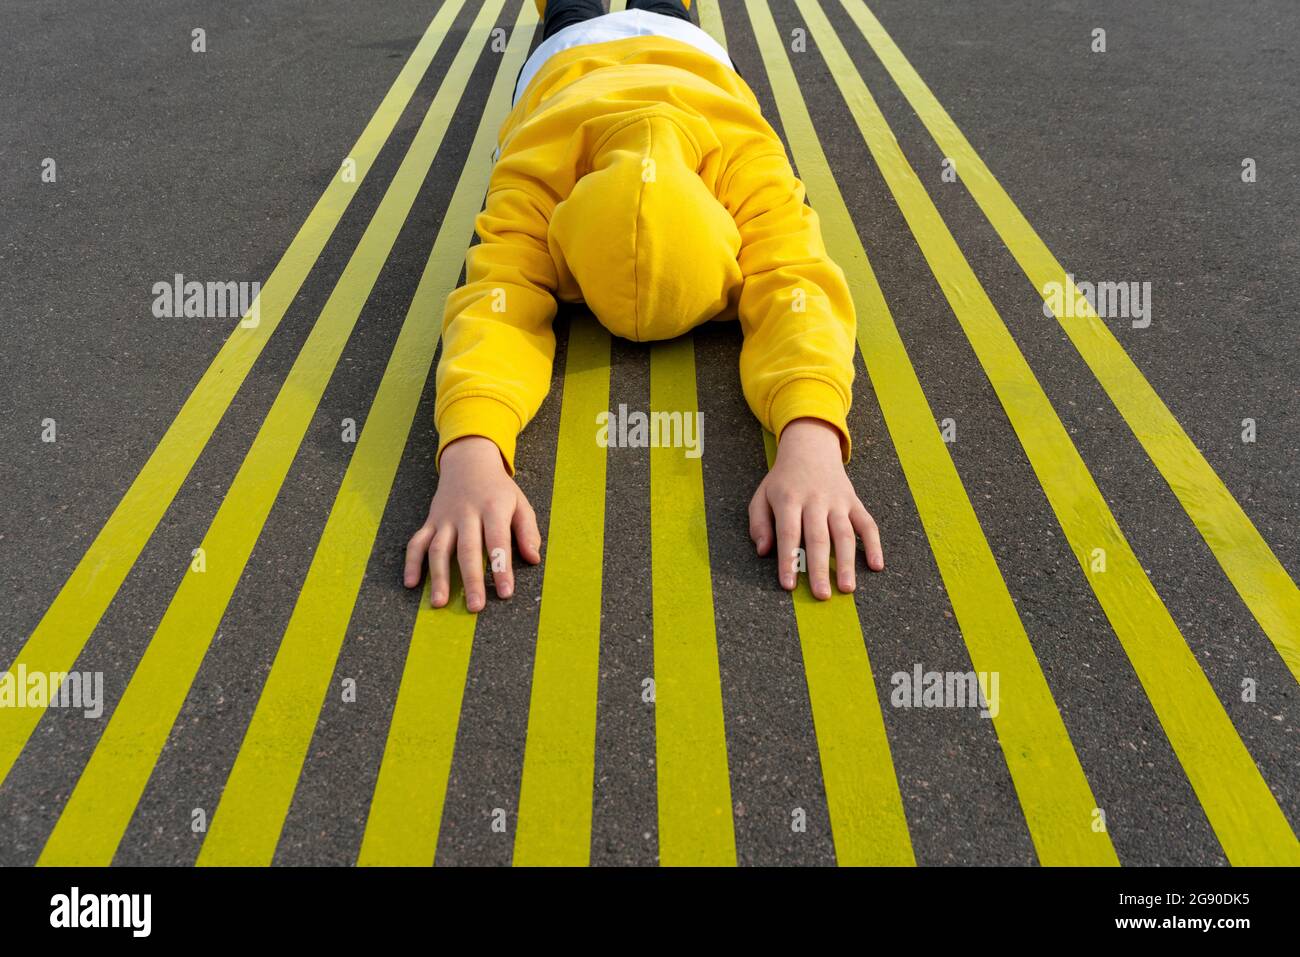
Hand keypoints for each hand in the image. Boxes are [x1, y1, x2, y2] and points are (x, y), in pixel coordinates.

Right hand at [404, 436, 541, 611]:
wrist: (469, 462)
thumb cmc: (499, 490)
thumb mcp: (520, 503)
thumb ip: (528, 531)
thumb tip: (533, 559)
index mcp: (493, 508)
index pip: (497, 541)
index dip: (502, 568)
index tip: (505, 592)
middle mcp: (467, 513)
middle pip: (467, 549)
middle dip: (471, 580)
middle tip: (476, 607)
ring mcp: (445, 518)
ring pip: (439, 549)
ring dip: (438, 577)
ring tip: (440, 603)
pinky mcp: (430, 521)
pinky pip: (417, 542)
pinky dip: (411, 562)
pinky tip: (410, 583)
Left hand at [748, 417, 883, 598]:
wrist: (810, 448)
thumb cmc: (782, 481)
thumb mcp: (761, 496)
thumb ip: (759, 523)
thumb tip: (763, 551)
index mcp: (789, 499)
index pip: (788, 534)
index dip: (788, 560)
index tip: (789, 585)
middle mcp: (815, 500)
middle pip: (818, 538)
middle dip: (820, 568)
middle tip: (821, 596)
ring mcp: (837, 500)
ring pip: (845, 534)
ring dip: (847, 562)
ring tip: (847, 588)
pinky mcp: (854, 501)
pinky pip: (867, 524)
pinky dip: (874, 544)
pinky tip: (877, 566)